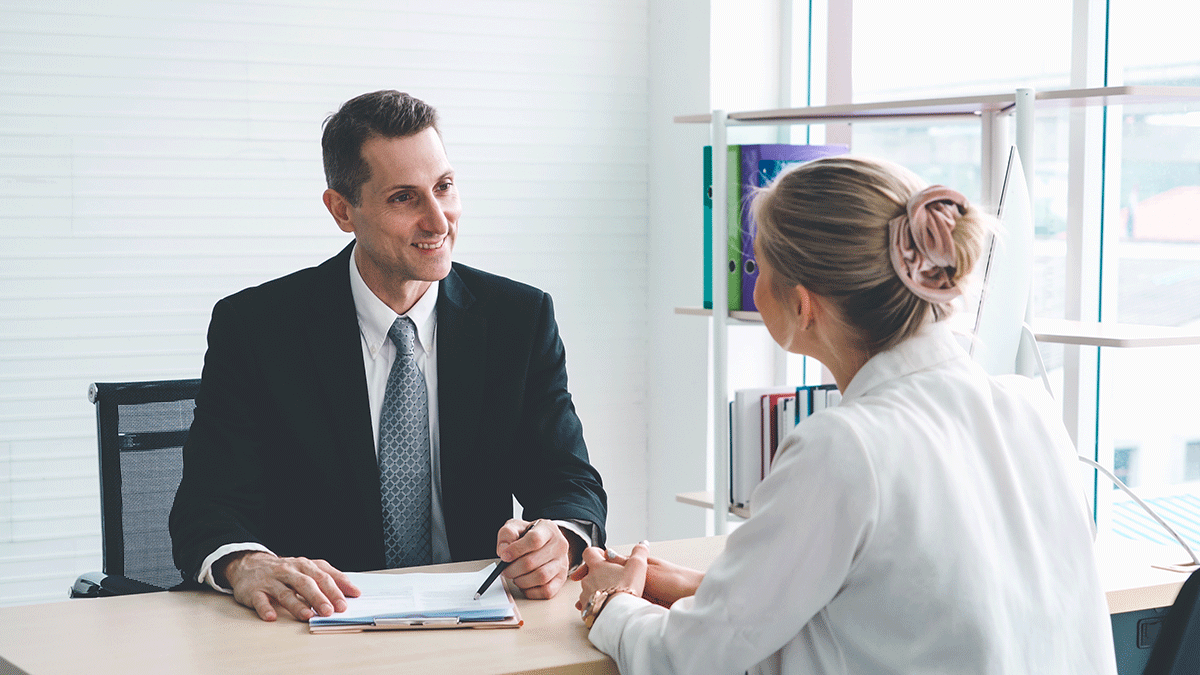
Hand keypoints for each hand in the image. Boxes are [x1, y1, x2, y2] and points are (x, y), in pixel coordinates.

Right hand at [219, 551, 360, 621]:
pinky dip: (265, 608)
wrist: (249, 564)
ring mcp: (271, 581)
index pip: (323, 575)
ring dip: (297, 605)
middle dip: (319, 597)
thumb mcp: (307, 569)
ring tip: (307, 615)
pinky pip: (260, 600)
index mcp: (304, 565)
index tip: (349, 600)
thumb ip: (329, 578)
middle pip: (306, 584)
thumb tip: (353, 591)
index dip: (337, 588)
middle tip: (330, 611)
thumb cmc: (285, 571)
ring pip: (285, 593)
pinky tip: (272, 616)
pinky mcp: (254, 591)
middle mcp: (288, 571)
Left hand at [495, 519, 571, 598]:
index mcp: (548, 529)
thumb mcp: (517, 527)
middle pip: (533, 562)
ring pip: (540, 577)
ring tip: (515, 576)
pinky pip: (546, 591)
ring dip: (521, 580)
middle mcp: (559, 545)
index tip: (504, 556)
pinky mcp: (561, 579)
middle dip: (513, 569)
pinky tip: (525, 584)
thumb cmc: (530, 536)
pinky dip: (531, 591)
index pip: (534, 539)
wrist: (546, 543)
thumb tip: (504, 551)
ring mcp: (562, 563)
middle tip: (506, 569)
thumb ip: (507, 534)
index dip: (516, 550)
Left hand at [571, 541, 648, 611]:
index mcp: (597, 566)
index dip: (596, 553)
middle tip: (610, 579)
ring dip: (596, 589)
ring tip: (611, 594)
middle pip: (588, 572)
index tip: (603, 557)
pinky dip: (595, 604)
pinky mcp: (586, 609)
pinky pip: (587, 604)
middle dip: (598, 574)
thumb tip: (643, 544)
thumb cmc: (626, 589)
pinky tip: (605, 606)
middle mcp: (588, 579)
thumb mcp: (637, 566)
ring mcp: (585, 594)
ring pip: (588, 588)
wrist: (619, 613)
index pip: (589, 552)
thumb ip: (639, 552)